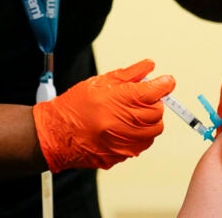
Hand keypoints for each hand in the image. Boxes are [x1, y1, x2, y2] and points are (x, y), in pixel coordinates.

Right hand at [32, 59, 174, 171]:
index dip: (164, 84)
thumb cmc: (73, 107)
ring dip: (149, 120)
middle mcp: (123, 124)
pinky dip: (140, 135)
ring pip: (154, 130)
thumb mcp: (99, 82)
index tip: (166, 82)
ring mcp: (122, 142)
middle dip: (154, 103)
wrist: (55, 135)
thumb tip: (149, 66)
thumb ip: (129, 74)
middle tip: (141, 98)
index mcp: (118, 101)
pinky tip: (125, 128)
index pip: (154, 92)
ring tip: (132, 113)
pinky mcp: (120, 156)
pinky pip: (142, 145)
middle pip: (157, 112)